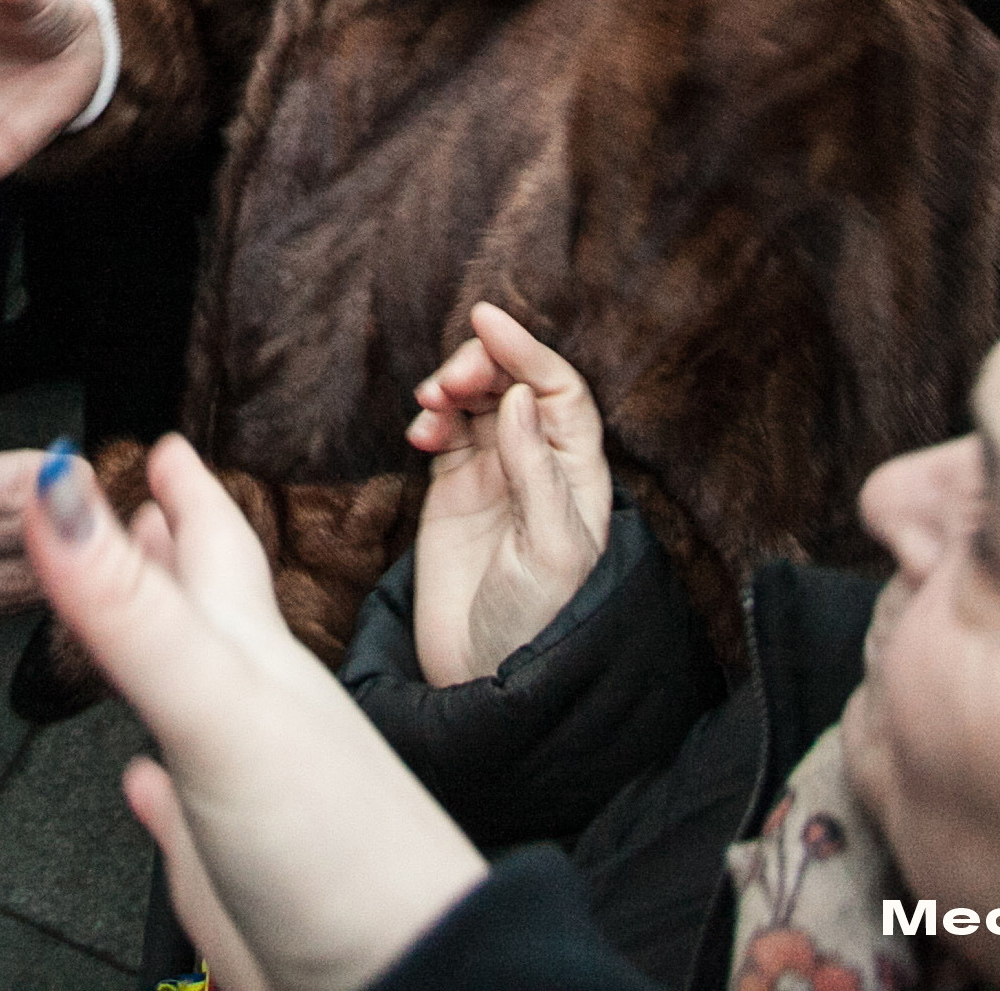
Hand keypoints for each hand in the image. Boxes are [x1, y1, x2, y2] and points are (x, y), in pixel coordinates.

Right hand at [26, 436, 485, 990]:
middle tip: (142, 501)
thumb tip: (56, 488)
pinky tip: (142, 785)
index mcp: (255, 658)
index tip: (164, 444)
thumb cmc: (338, 848)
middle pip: (209, 610)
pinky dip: (153, 786)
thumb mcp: (219, 704)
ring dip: (163, 651)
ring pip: (196, 699)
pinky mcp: (233, 870)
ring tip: (134, 614)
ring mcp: (246, 790)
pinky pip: (182, 810)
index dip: (188, 492)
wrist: (401, 979)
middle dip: (174, 551)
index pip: (218, 549)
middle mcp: (254, 711)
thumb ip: (133, 606)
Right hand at [403, 304, 611, 685]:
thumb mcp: (549, 551)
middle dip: (481, 366)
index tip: (486, 320)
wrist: (483, 678)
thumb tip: (521, 396)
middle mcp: (539, 466)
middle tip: (450, 382)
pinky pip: (444, 431)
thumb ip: (535, 473)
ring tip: (431, 403)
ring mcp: (495, 476)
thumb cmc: (536, 623)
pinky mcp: (453, 491)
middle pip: (515, 384)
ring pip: (477, 401)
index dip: (527, 350)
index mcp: (577, 474)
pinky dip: (430, 418)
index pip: (558, 390)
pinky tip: (421, 433)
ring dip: (452, 387)